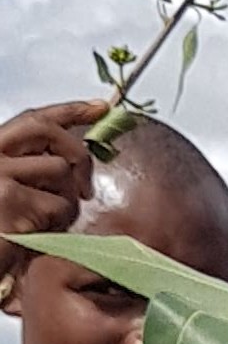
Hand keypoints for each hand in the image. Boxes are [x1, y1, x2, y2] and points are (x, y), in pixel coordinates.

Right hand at [0, 98, 101, 247]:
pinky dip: (59, 223)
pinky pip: (58, 205)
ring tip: (49, 223)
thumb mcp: (10, 192)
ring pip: (59, 171)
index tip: (101, 108)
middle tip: (86, 189)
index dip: (70, 110)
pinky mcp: (10, 199)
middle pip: (48, 132)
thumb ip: (32, 170)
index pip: (33, 118)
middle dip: (77, 154)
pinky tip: (41, 235)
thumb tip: (73, 164)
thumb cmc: (0, 233)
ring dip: (67, 201)